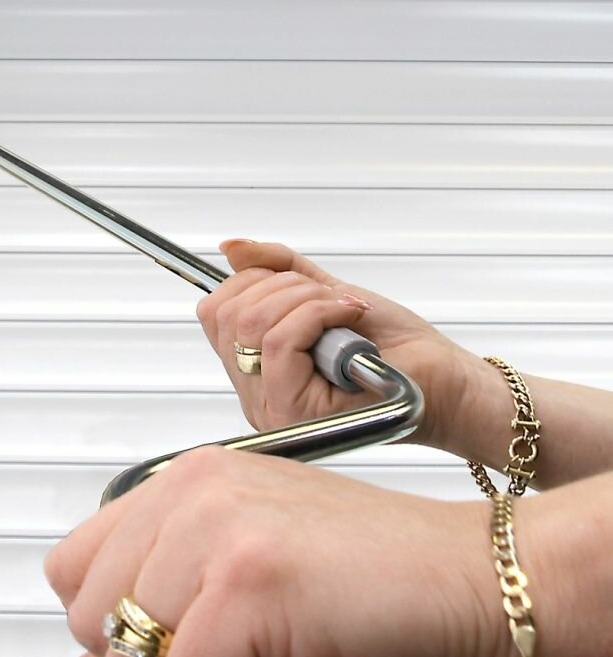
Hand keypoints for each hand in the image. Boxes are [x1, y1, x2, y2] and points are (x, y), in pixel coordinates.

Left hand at [44, 446, 515, 656]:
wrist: (485, 586)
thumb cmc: (385, 585)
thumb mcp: (254, 576)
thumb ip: (171, 606)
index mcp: (192, 478)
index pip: (75, 567)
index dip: (121, 629)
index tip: (183, 647)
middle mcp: (197, 491)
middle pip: (93, 621)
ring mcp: (221, 532)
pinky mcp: (251, 585)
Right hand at [197, 238, 483, 449]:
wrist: (442, 377)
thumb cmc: (395, 347)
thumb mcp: (325, 292)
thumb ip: (277, 269)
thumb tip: (232, 247)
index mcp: (255, 369)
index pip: (214, 313)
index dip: (250, 280)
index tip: (297, 280)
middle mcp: (255, 394)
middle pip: (229, 315)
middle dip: (283, 285)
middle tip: (328, 298)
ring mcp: (272, 406)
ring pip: (255, 326)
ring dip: (306, 299)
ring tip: (343, 311)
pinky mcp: (295, 409)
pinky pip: (280, 342)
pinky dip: (319, 313)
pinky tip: (349, 320)